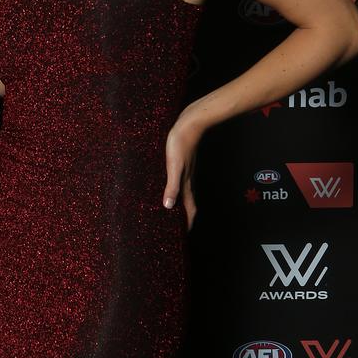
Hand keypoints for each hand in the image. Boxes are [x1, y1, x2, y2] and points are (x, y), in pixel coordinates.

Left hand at [163, 113, 202, 229]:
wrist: (190, 123)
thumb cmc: (180, 143)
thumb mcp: (173, 167)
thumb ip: (172, 186)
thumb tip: (168, 207)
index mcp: (186, 184)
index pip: (190, 209)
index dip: (188, 223)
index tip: (185, 235)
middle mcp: (188, 180)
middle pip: (188, 204)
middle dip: (184, 217)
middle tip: (177, 228)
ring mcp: (187, 172)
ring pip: (185, 193)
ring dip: (180, 204)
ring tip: (172, 212)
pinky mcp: (183, 163)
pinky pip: (180, 182)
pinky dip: (176, 190)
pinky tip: (169, 187)